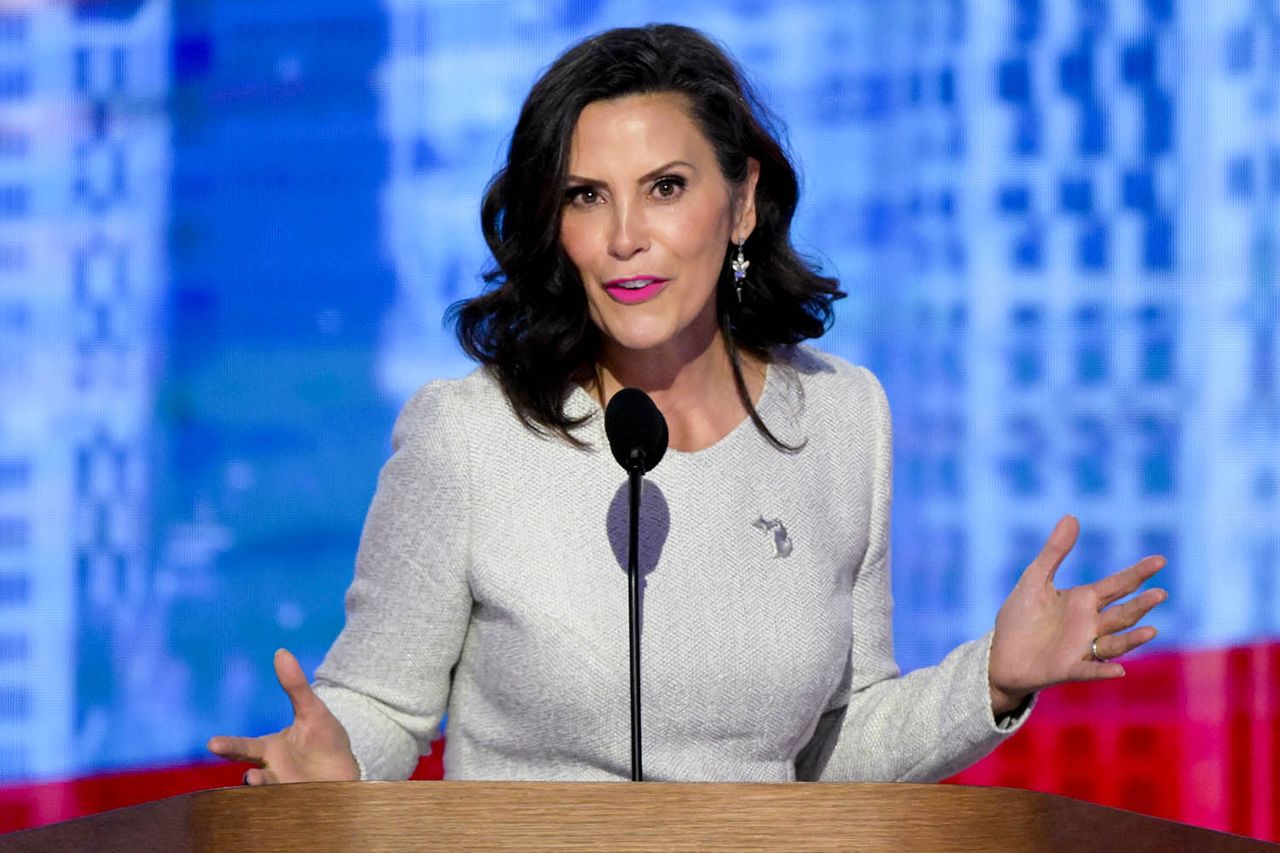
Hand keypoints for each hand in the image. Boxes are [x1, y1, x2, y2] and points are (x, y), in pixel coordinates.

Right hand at [207, 648, 359, 784]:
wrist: (346, 769)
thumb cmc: (324, 740)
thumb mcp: (313, 711)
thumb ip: (295, 686)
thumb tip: (281, 652)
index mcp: (270, 749)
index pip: (244, 748)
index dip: (229, 746)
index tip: (212, 743)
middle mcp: (272, 771)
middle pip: (253, 776)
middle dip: (247, 778)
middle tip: (245, 779)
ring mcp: (286, 788)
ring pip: (271, 792)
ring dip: (267, 788)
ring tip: (260, 781)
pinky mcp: (303, 799)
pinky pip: (292, 802)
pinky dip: (288, 799)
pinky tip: (294, 793)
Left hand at [987, 515, 1167, 715]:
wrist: (1001, 655)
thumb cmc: (1020, 617)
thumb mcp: (1034, 579)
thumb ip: (1054, 552)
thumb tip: (1072, 516)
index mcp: (1084, 601)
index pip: (1117, 585)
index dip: (1137, 573)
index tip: (1160, 560)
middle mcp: (1090, 625)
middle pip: (1122, 614)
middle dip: (1141, 605)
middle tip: (1160, 593)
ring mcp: (1082, 649)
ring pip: (1114, 643)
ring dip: (1132, 639)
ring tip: (1151, 630)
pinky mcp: (1067, 669)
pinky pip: (1088, 671)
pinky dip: (1103, 671)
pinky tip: (1118, 670)